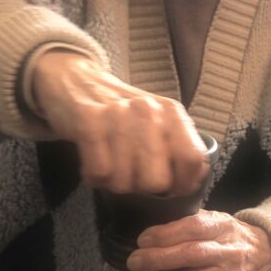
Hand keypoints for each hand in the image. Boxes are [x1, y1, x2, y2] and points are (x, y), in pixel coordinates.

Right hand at [31, 50, 207, 195]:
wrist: (77, 81)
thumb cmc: (122, 112)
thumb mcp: (158, 120)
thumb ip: (178, 147)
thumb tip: (193, 181)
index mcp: (171, 112)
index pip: (192, 159)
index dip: (183, 183)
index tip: (171, 189)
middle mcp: (148, 111)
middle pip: (157, 180)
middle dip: (142, 188)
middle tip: (132, 175)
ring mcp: (118, 115)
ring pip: (125, 182)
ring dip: (115, 183)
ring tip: (111, 164)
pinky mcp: (88, 122)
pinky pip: (99, 173)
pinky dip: (94, 178)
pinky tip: (94, 163)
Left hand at [124, 211, 270, 270]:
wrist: (269, 256)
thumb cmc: (232, 236)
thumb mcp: (218, 219)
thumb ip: (192, 220)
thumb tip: (153, 230)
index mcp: (223, 227)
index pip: (193, 227)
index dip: (165, 234)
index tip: (142, 240)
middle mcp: (228, 253)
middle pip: (190, 256)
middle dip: (157, 260)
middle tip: (132, 263)